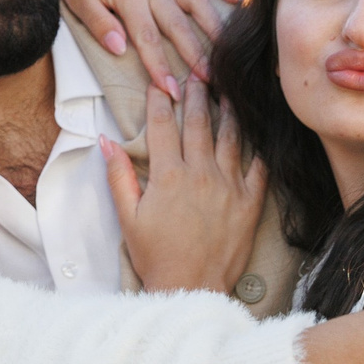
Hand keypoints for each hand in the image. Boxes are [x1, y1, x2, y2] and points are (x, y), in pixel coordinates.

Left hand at [59, 0, 245, 86]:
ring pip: (196, 3)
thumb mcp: (75, 0)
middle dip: (195, 56)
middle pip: (178, 25)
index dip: (160, 67)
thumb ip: (99, 24)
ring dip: (215, 28)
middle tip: (211, 83)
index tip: (172, 91)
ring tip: (230, 52)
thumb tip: (120, 49)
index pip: (147, 38)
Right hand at [102, 75, 267, 292]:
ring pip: (230, 138)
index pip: (162, 127)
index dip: (160, 102)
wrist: (192, 288)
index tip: (160, 84)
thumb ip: (118, 176)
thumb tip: (105, 141)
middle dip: (196, 96)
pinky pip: (258, 167)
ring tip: (228, 92)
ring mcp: (228, 186)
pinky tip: (258, 132)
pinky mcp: (249, 202)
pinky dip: (258, 147)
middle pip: (198, 124)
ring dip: (228, 112)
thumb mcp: (127, 217)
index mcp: (167, 176)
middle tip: (198, 75)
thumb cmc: (155, 256)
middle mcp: (200, 174)